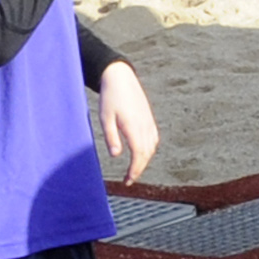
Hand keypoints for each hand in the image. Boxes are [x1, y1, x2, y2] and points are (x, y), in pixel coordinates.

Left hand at [98, 59, 158, 184]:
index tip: (127, 181)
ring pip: (151, 147)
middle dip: (138, 169)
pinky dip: (148, 150)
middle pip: (146, 154)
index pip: (138, 155)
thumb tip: (117, 156)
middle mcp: (144, 125)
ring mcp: (148, 121)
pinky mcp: (149, 118)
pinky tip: (141, 153)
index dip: (134, 170)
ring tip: (133, 169)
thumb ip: (111, 137)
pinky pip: (153, 138)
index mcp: (133, 126)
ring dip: (144, 160)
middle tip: (128, 180)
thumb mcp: (105, 117)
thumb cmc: (110, 97)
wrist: (120, 77)